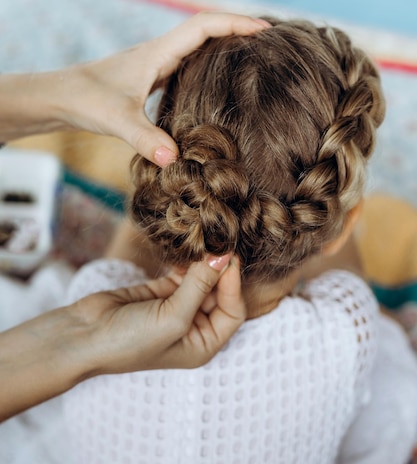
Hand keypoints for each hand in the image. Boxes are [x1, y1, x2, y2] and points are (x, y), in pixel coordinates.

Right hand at [0, 255, 244, 420]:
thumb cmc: (130, 340)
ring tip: (205, 241)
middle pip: (219, 294)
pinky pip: (182, 275)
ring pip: (201, 282)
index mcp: (203, 345)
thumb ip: (200, 286)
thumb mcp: (173, 317)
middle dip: (219, 271)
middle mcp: (193, 329)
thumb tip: (224, 256)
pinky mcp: (159, 293)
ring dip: (203, 264)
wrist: (83, 336)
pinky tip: (187, 251)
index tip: (229, 257)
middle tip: (219, 242)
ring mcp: (177, 310)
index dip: (233, 285)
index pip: (232, 311)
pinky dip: (186, 263)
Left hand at [60, 12, 268, 164]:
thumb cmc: (86, 100)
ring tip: (252, 58)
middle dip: (238, 30)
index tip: (264, 30)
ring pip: (197, 47)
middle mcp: (160, 53)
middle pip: (207, 30)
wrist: (61, 97)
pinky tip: (217, 84)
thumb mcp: (117, 120)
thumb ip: (145, 139)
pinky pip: (187, 64)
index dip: (235, 23)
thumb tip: (174, 160)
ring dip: (224, 46)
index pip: (203, 27)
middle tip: (268, 41)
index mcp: (157, 52)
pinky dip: (208, 66)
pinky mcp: (151, 78)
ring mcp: (156, 65)